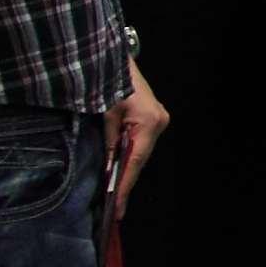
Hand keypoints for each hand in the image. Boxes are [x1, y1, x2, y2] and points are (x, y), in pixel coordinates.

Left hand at [105, 60, 166, 218]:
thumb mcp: (105, 114)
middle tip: (114, 207)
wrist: (115, 58)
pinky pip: (141, 143)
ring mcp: (159, 120)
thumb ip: (110, 142)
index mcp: (149, 122)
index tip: (117, 207)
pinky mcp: (154, 118)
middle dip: (125, 182)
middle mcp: (159, 122)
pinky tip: (120, 170)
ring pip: (141, 152)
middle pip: (140, 159)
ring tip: (115, 194)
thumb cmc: (109, 82)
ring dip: (127, 170)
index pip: (135, 162)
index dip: (124, 186)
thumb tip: (109, 169)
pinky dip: (130, 157)